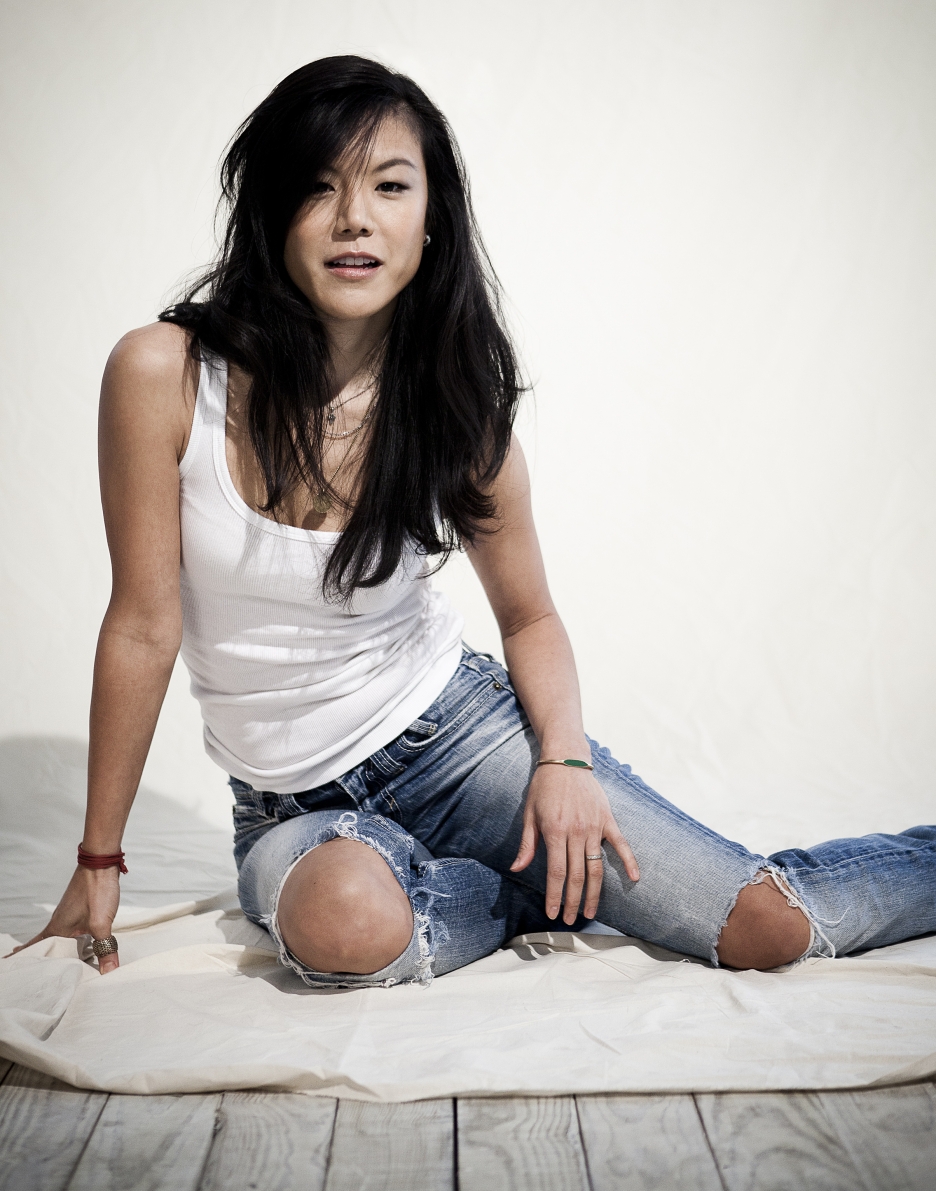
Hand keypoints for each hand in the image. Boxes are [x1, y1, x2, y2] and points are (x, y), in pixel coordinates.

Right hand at [5, 866, 121, 973]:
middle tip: (28, 968)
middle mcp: (59, 922)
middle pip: (44, 944)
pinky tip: (75, 940)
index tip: (10, 965)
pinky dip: (67, 938)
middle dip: (37, 956)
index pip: (37, 947)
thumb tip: (109, 972)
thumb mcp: (102, 924)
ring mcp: (69, 914)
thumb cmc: (96, 891)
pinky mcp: (80, 908)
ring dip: (52, 948)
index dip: (25, 958)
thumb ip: (105, 948)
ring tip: (50, 959)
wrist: (102, 863)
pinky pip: (69, 929)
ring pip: (57, 937)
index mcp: (58, 928)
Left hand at [510, 764, 639, 923]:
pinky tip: (635, 879)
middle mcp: (576, 832)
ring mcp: (594, 826)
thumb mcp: (529, 813)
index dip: (554, 896)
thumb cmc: (544, 787)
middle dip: (572, 901)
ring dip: (593, 893)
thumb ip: (527, 843)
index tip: (552, 913)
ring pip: (596, 867)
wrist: (566, 759)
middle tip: (569, 920)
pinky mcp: (607, 819)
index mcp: (555, 831)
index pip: (556, 872)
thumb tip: (517, 868)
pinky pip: (621, 844)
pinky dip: (629, 861)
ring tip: (590, 912)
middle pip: (576, 875)